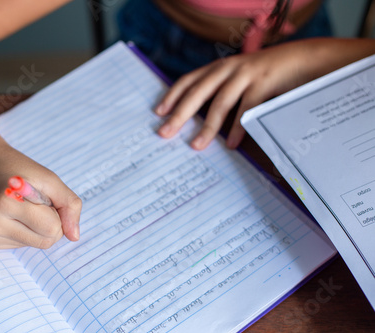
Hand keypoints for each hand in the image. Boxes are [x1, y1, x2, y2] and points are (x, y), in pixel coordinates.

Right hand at [0, 135, 81, 248]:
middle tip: (35, 201)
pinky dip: (26, 230)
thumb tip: (74, 237)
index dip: (56, 212)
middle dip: (50, 222)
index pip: (52, 228)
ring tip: (23, 206)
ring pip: (36, 245)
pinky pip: (23, 245)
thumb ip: (69, 204)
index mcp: (6, 201)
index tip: (43, 196)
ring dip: (38, 227)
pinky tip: (13, 214)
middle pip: (46, 241)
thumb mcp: (49, 178)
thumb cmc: (18, 169)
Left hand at [155, 42, 310, 149]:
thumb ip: (222, 91)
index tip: (158, 112)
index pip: (189, 80)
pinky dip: (238, 128)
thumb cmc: (266, 75)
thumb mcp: (239, 78)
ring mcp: (246, 74)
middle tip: (165, 132)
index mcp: (219, 67)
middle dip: (180, 113)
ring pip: (220, 102)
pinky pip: (247, 108)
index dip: (172, 95)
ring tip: (196, 145)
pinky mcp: (264, 83)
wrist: (301, 59)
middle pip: (197, 92)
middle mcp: (228, 68)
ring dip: (207, 127)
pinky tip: (231, 144)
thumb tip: (202, 120)